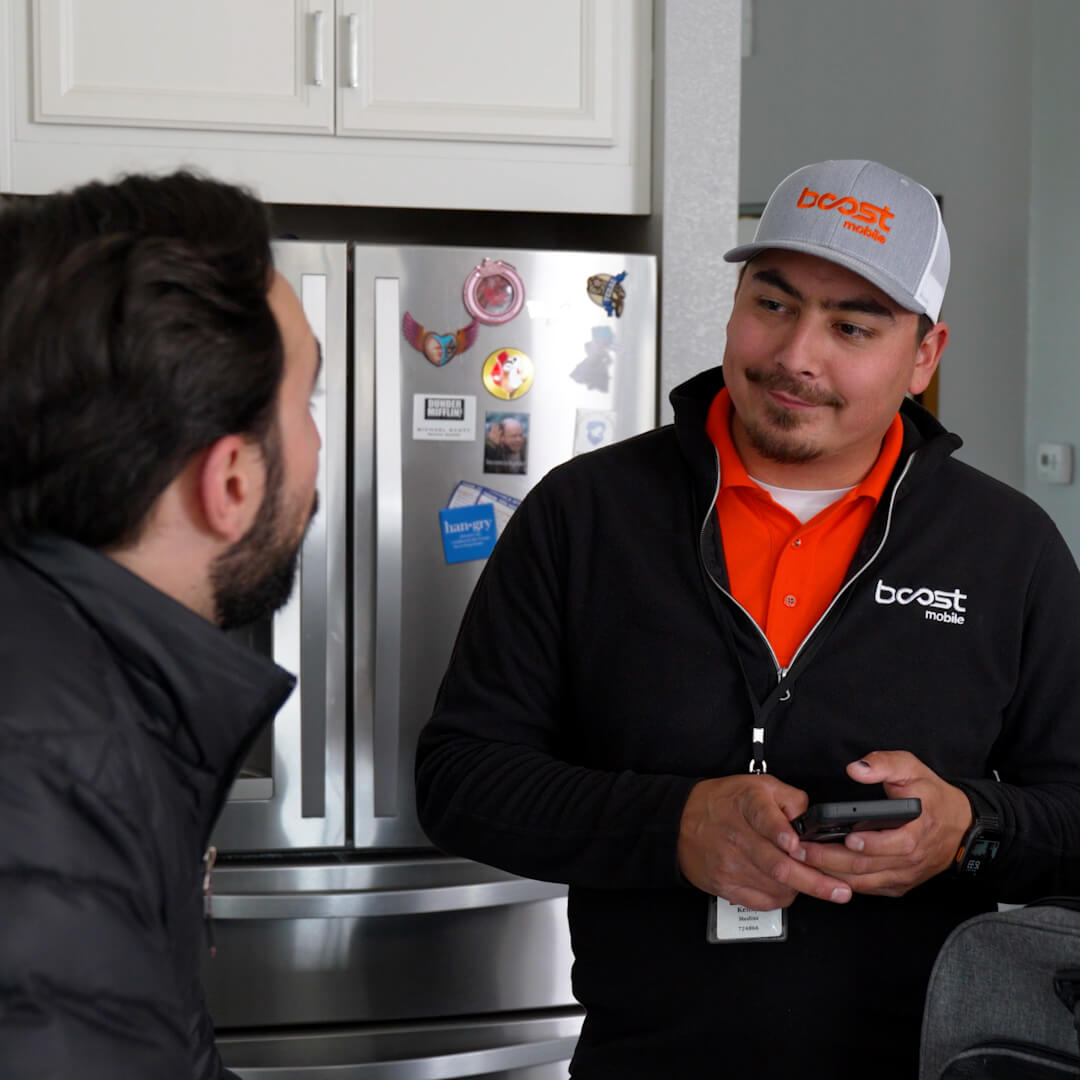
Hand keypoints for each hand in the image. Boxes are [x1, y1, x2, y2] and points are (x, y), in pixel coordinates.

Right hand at [677, 774, 852, 910]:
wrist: (681, 822)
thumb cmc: (725, 802)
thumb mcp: (758, 785)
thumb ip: (790, 798)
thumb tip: (813, 819)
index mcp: (746, 804)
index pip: (763, 818)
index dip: (781, 832)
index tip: (796, 844)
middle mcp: (736, 835)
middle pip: (777, 864)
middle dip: (814, 881)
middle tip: (840, 891)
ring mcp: (729, 864)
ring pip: (774, 886)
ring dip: (801, 889)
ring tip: (817, 885)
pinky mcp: (725, 885)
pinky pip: (762, 901)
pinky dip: (782, 898)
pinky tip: (789, 888)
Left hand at [800, 751, 972, 896]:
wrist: (961, 827)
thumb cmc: (932, 797)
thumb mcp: (912, 768)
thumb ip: (884, 764)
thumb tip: (856, 769)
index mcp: (917, 830)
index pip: (893, 843)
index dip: (869, 843)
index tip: (846, 837)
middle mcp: (911, 858)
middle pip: (867, 865)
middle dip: (830, 859)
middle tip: (802, 849)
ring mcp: (904, 874)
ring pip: (863, 882)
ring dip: (831, 874)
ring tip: (803, 861)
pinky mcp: (898, 884)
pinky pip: (868, 888)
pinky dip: (843, 883)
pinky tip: (821, 873)